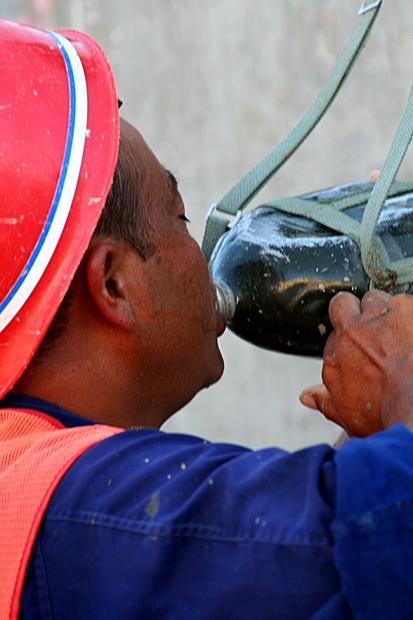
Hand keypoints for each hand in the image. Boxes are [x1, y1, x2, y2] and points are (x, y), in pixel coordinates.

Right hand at [300, 291, 412, 436]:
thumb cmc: (382, 412)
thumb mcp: (346, 413)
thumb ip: (324, 400)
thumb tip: (306, 396)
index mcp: (335, 355)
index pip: (333, 338)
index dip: (346, 344)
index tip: (358, 355)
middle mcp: (350, 331)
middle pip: (341, 304)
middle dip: (351, 309)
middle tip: (367, 324)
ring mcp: (377, 315)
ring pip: (374, 297)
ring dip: (382, 309)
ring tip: (397, 327)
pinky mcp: (403, 307)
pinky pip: (402, 301)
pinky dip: (408, 313)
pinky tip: (412, 327)